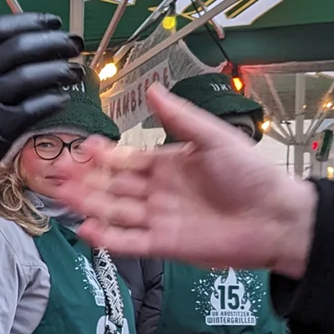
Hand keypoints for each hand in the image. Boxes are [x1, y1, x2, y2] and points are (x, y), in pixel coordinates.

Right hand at [0, 13, 78, 219]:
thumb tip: (20, 44)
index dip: (31, 22)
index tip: (54, 23)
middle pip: (21, 47)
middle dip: (55, 42)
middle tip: (75, 44)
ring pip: (32, 76)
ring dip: (60, 71)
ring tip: (75, 71)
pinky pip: (34, 108)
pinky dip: (52, 101)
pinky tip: (62, 99)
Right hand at [59, 83, 315, 276]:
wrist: (275, 217)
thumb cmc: (252, 175)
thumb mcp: (214, 137)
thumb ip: (180, 117)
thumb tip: (154, 89)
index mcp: (167, 164)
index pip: (125, 159)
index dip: (102, 155)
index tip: (81, 147)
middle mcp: (158, 192)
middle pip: (112, 185)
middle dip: (85, 179)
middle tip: (58, 171)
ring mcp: (159, 219)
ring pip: (115, 211)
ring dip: (88, 204)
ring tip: (61, 195)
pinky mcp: (165, 245)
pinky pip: (130, 242)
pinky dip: (108, 238)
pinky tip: (86, 229)